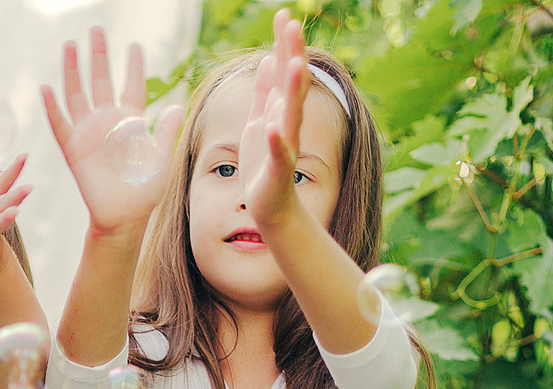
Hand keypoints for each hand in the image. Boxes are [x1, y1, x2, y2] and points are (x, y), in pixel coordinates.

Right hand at [41, 28, 179, 235]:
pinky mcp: (73, 149)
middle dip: (98, 55)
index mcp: (132, 122)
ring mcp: (89, 134)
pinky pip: (60, 124)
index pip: (132, 86)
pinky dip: (52, 107)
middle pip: (101, 80)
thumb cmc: (145, 192)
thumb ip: (167, 132)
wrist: (124, 217)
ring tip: (69, 45)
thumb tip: (176, 105)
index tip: (134, 46)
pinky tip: (46, 88)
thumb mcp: (162, 159)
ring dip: (72, 70)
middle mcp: (108, 122)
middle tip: (95, 30)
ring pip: (78, 94)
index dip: (133, 66)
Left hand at [237, 10, 312, 230]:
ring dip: (292, 90)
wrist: (271, 205)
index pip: (283, 71)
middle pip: (292, 84)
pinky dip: (274, 140)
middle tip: (292, 26)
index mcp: (279, 110)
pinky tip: (270, 126)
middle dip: (293, 55)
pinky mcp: (276, 169)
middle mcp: (286, 122)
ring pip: (291, 113)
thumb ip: (265, 92)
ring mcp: (284, 145)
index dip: (283, 44)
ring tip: (294, 64)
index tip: (283, 15)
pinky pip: (276, 152)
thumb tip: (269, 58)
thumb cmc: (262, 164)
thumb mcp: (259, 120)